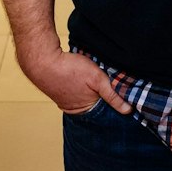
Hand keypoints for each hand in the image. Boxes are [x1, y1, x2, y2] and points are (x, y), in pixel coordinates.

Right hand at [18, 46, 132, 114]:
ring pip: (85, 96)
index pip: (105, 111)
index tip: (123, 95)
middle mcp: (73, 109)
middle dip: (103, 96)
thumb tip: (129, 110)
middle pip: (95, 104)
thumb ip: (113, 94)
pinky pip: (75, 90)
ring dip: (91, 89)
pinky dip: (81, 85)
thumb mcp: (97, 79)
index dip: (114, 103)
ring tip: (94, 78)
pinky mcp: (59, 89)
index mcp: (84, 109)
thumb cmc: (69, 69)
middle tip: (109, 83)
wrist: (42, 59)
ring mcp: (65, 100)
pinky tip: (82, 77)